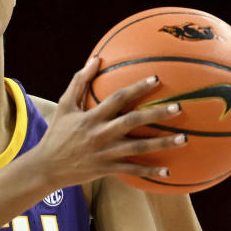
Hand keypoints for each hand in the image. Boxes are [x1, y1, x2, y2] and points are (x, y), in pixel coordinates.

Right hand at [30, 58, 185, 188]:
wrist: (46, 167)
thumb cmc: (57, 133)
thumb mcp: (64, 105)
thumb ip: (80, 81)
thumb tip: (96, 58)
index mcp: (91, 117)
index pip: (118, 99)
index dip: (137, 88)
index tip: (156, 79)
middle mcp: (100, 134)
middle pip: (133, 122)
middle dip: (157, 114)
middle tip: (179, 108)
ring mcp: (105, 154)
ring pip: (138, 148)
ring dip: (162, 144)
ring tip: (184, 138)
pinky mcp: (107, 169)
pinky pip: (132, 170)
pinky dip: (150, 171)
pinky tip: (168, 171)